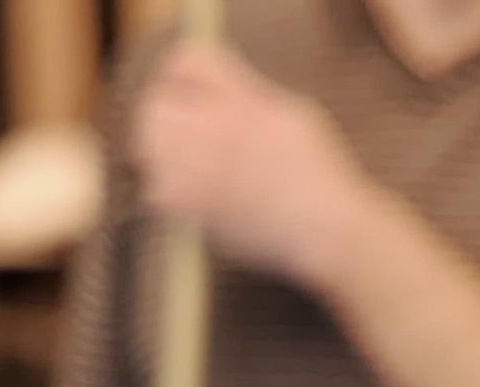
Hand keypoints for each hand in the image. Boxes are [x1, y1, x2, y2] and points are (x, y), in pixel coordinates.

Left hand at [135, 39, 379, 290]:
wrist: (329, 232)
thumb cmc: (322, 177)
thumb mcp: (296, 115)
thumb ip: (251, 91)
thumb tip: (220, 75)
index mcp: (241, 101)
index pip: (189, 61)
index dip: (185, 71)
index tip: (191, 87)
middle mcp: (213, 129)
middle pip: (158, 102)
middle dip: (167, 110)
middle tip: (182, 127)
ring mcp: (197, 169)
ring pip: (150, 142)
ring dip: (162, 148)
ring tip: (187, 161)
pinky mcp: (190, 206)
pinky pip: (155, 186)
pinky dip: (168, 189)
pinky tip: (196, 194)